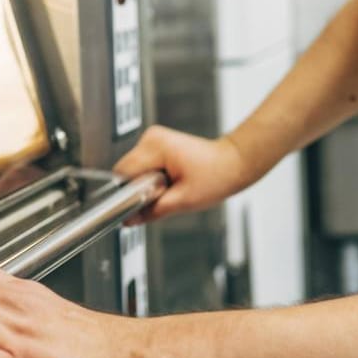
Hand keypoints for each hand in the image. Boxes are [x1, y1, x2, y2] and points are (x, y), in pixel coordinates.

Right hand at [113, 125, 254, 223]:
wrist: (233, 163)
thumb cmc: (217, 176)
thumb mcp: (183, 201)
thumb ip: (151, 211)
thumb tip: (129, 220)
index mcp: (155, 146)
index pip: (123, 173)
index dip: (129, 193)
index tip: (140, 204)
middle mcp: (151, 138)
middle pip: (126, 171)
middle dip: (139, 188)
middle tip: (164, 195)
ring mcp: (153, 139)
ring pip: (133, 170)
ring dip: (145, 184)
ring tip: (170, 187)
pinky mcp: (157, 145)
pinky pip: (142, 166)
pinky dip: (151, 178)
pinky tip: (169, 181)